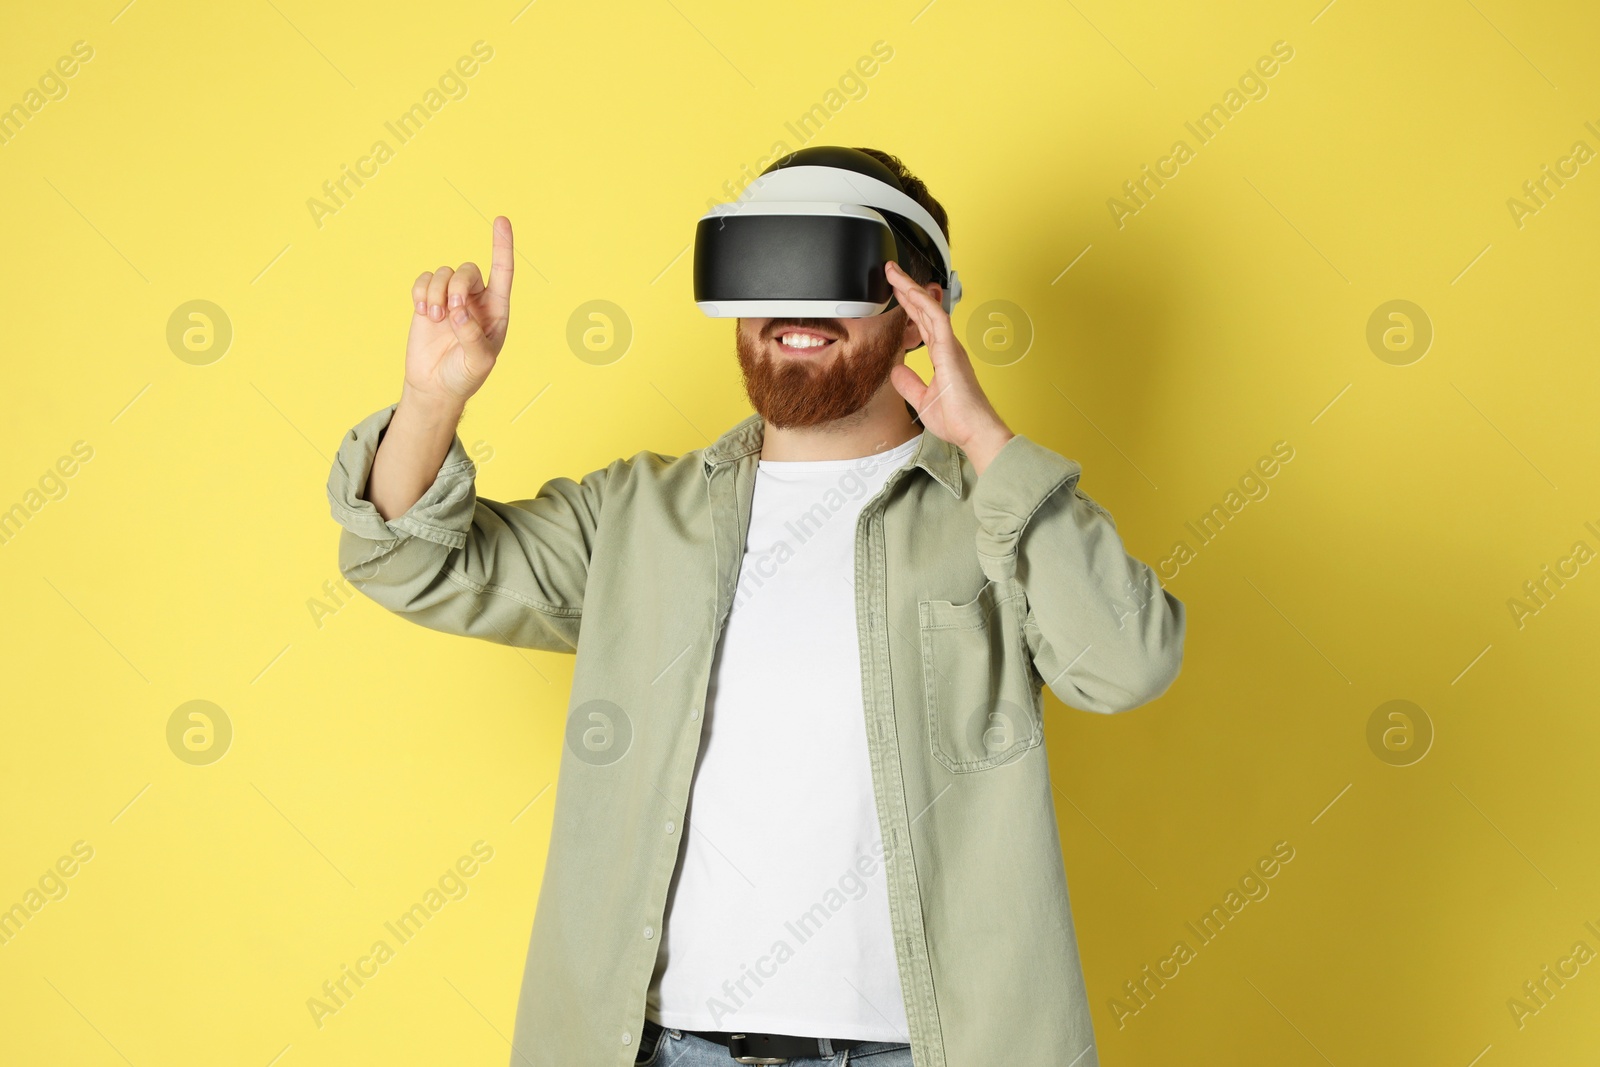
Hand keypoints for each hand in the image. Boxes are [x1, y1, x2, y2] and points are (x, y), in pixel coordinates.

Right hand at [404, 215, 514, 408]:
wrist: (435, 386)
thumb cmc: (464, 375)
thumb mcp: (478, 362)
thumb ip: (472, 337)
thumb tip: (459, 312)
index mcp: (497, 310)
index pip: (503, 271)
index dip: (502, 246)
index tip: (501, 220)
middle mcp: (475, 300)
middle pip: (468, 270)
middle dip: (456, 287)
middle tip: (451, 312)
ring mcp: (450, 299)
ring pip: (443, 273)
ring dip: (436, 293)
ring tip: (435, 319)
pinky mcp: (428, 301)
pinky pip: (423, 280)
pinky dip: (421, 293)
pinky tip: (424, 313)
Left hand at [884, 260, 1014, 474]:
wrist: (975, 432)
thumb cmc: (957, 420)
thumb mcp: (922, 400)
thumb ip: (909, 383)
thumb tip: (896, 370)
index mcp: (943, 356)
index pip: (921, 324)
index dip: (908, 305)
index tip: (894, 291)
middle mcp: (948, 347)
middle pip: (924, 311)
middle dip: (907, 290)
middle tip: (891, 272)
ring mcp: (951, 347)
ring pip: (929, 309)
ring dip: (911, 290)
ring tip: (894, 274)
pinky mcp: (951, 352)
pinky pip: (937, 321)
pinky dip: (924, 304)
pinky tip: (911, 292)